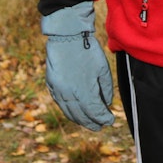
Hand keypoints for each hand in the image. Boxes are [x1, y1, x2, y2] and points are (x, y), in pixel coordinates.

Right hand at [41, 1, 115, 129]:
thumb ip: (106, 89)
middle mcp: (70, 94)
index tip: (110, 121)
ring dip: (79, 119)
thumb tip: (107, 103)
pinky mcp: (51, 85)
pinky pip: (60, 103)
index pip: (95, 111)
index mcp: (85, 90)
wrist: (67, 36)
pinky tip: (74, 112)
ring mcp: (58, 90)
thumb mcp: (103, 69)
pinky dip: (68, 110)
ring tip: (88, 122)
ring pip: (69, 112)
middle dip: (92, 122)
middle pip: (81, 115)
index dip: (103, 118)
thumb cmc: (88, 50)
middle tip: (100, 126)